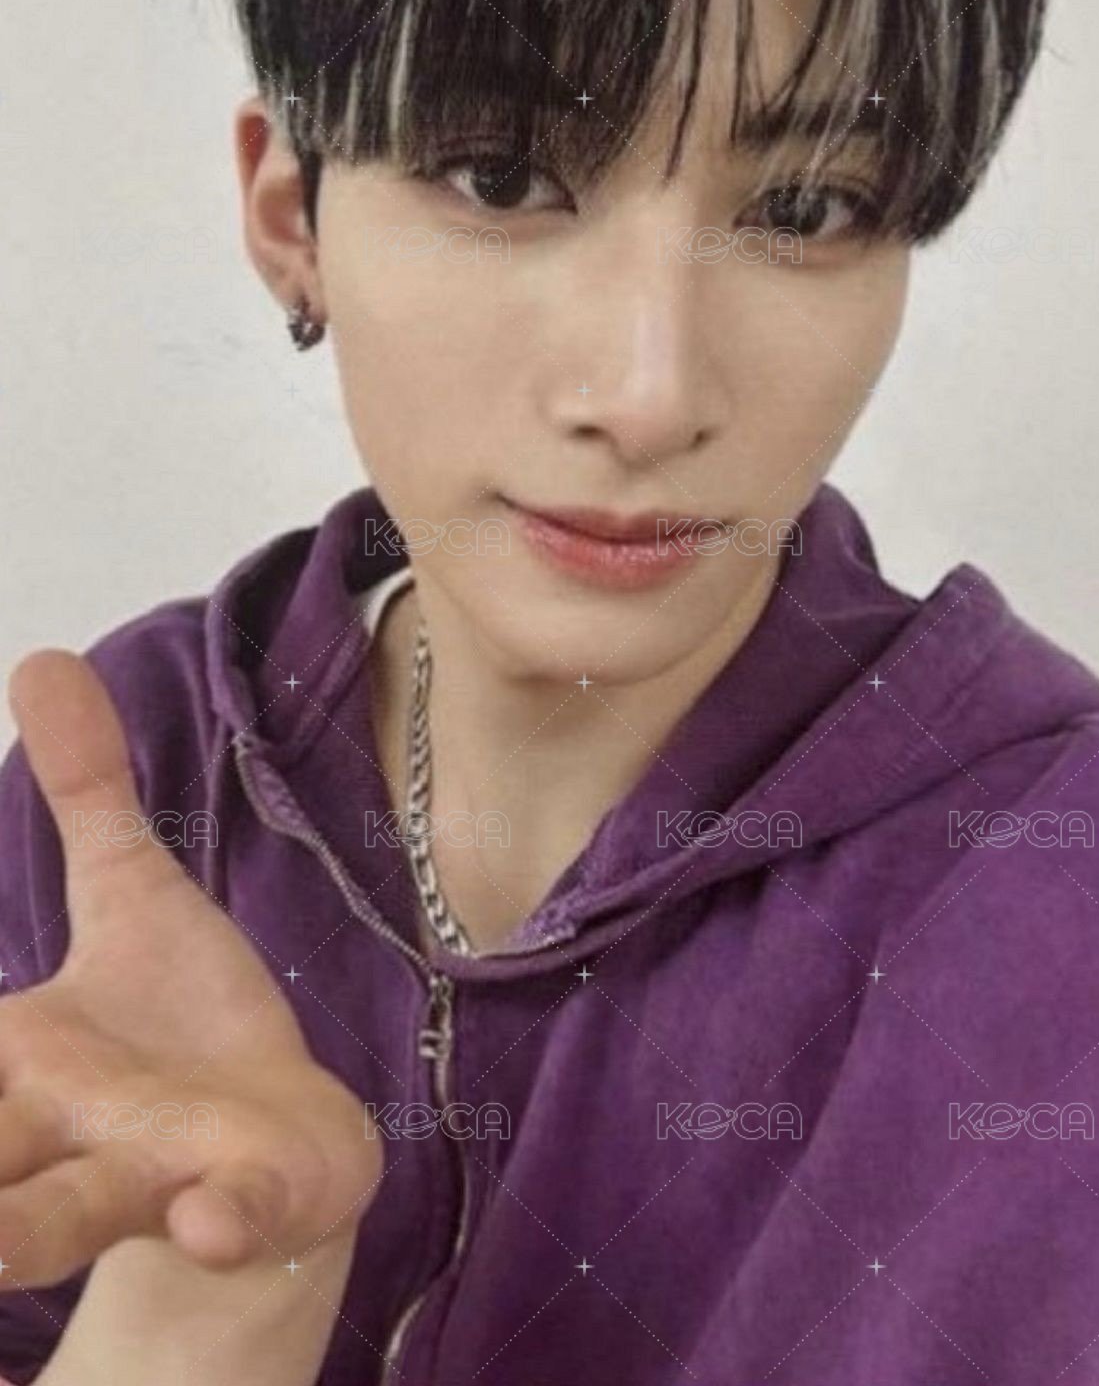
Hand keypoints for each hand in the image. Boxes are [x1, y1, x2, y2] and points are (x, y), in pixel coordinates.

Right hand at [0, 649, 382, 1289]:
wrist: (281, 1145)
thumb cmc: (180, 1029)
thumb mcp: (134, 895)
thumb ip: (88, 794)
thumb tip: (41, 657)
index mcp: (21, 1055)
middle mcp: (61, 1126)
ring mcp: (152, 1174)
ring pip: (64, 1216)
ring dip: (21, 1233)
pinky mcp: (245, 1200)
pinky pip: (225, 1221)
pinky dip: (218, 1223)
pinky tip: (209, 1221)